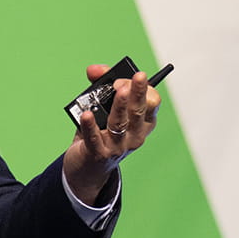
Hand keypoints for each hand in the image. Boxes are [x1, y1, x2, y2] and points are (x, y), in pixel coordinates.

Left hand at [63, 65, 159, 204]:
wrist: (87, 167)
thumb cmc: (100, 132)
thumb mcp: (104, 109)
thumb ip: (100, 84)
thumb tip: (94, 69)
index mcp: (142, 123)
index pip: (152, 103)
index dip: (143, 89)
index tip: (134, 76)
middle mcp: (135, 135)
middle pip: (138, 111)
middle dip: (138, 92)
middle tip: (138, 76)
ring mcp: (118, 146)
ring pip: (120, 123)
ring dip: (120, 105)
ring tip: (119, 90)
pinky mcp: (99, 154)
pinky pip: (94, 138)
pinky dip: (90, 126)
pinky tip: (86, 114)